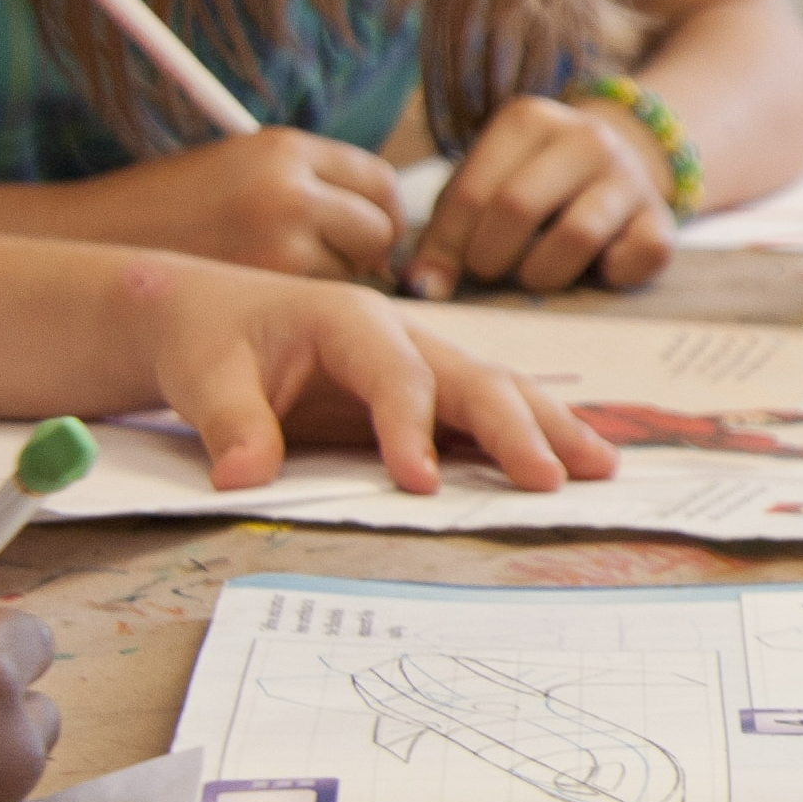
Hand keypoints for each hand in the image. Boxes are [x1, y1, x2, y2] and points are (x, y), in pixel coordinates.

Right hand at [68, 128, 398, 281]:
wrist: (81, 240)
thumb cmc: (164, 211)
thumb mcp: (239, 171)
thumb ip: (307, 184)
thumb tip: (380, 224)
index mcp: (284, 149)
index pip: (378, 181)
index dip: (379, 213)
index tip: (367, 234)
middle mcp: (288, 188)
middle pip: (378, 229)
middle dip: (366, 253)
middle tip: (331, 267)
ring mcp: (279, 239)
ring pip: (352, 271)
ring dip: (330, 281)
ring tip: (273, 278)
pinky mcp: (262, 287)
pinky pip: (315, 301)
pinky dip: (299, 305)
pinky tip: (258, 299)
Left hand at [131, 261, 617, 493]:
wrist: (205, 316)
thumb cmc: (207, 341)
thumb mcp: (202, 377)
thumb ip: (230, 423)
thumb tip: (243, 479)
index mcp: (351, 320)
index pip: (398, 377)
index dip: (411, 430)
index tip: (419, 485)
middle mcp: (404, 334)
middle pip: (475, 378)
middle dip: (518, 429)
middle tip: (552, 479)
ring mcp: (423, 360)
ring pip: (499, 390)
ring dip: (550, 429)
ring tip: (600, 468)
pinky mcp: (426, 390)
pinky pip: (487, 410)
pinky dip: (533, 434)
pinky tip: (571, 461)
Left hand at [407, 96, 673, 297]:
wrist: (614, 167)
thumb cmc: (528, 185)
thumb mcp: (483, 188)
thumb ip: (447, 232)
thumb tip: (421, 286)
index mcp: (528, 120)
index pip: (471, 192)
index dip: (444, 247)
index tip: (433, 280)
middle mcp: (585, 137)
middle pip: (518, 207)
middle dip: (489, 258)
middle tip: (488, 272)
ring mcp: (629, 176)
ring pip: (578, 234)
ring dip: (543, 272)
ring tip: (533, 275)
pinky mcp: (662, 217)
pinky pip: (641, 255)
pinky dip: (613, 274)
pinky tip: (596, 270)